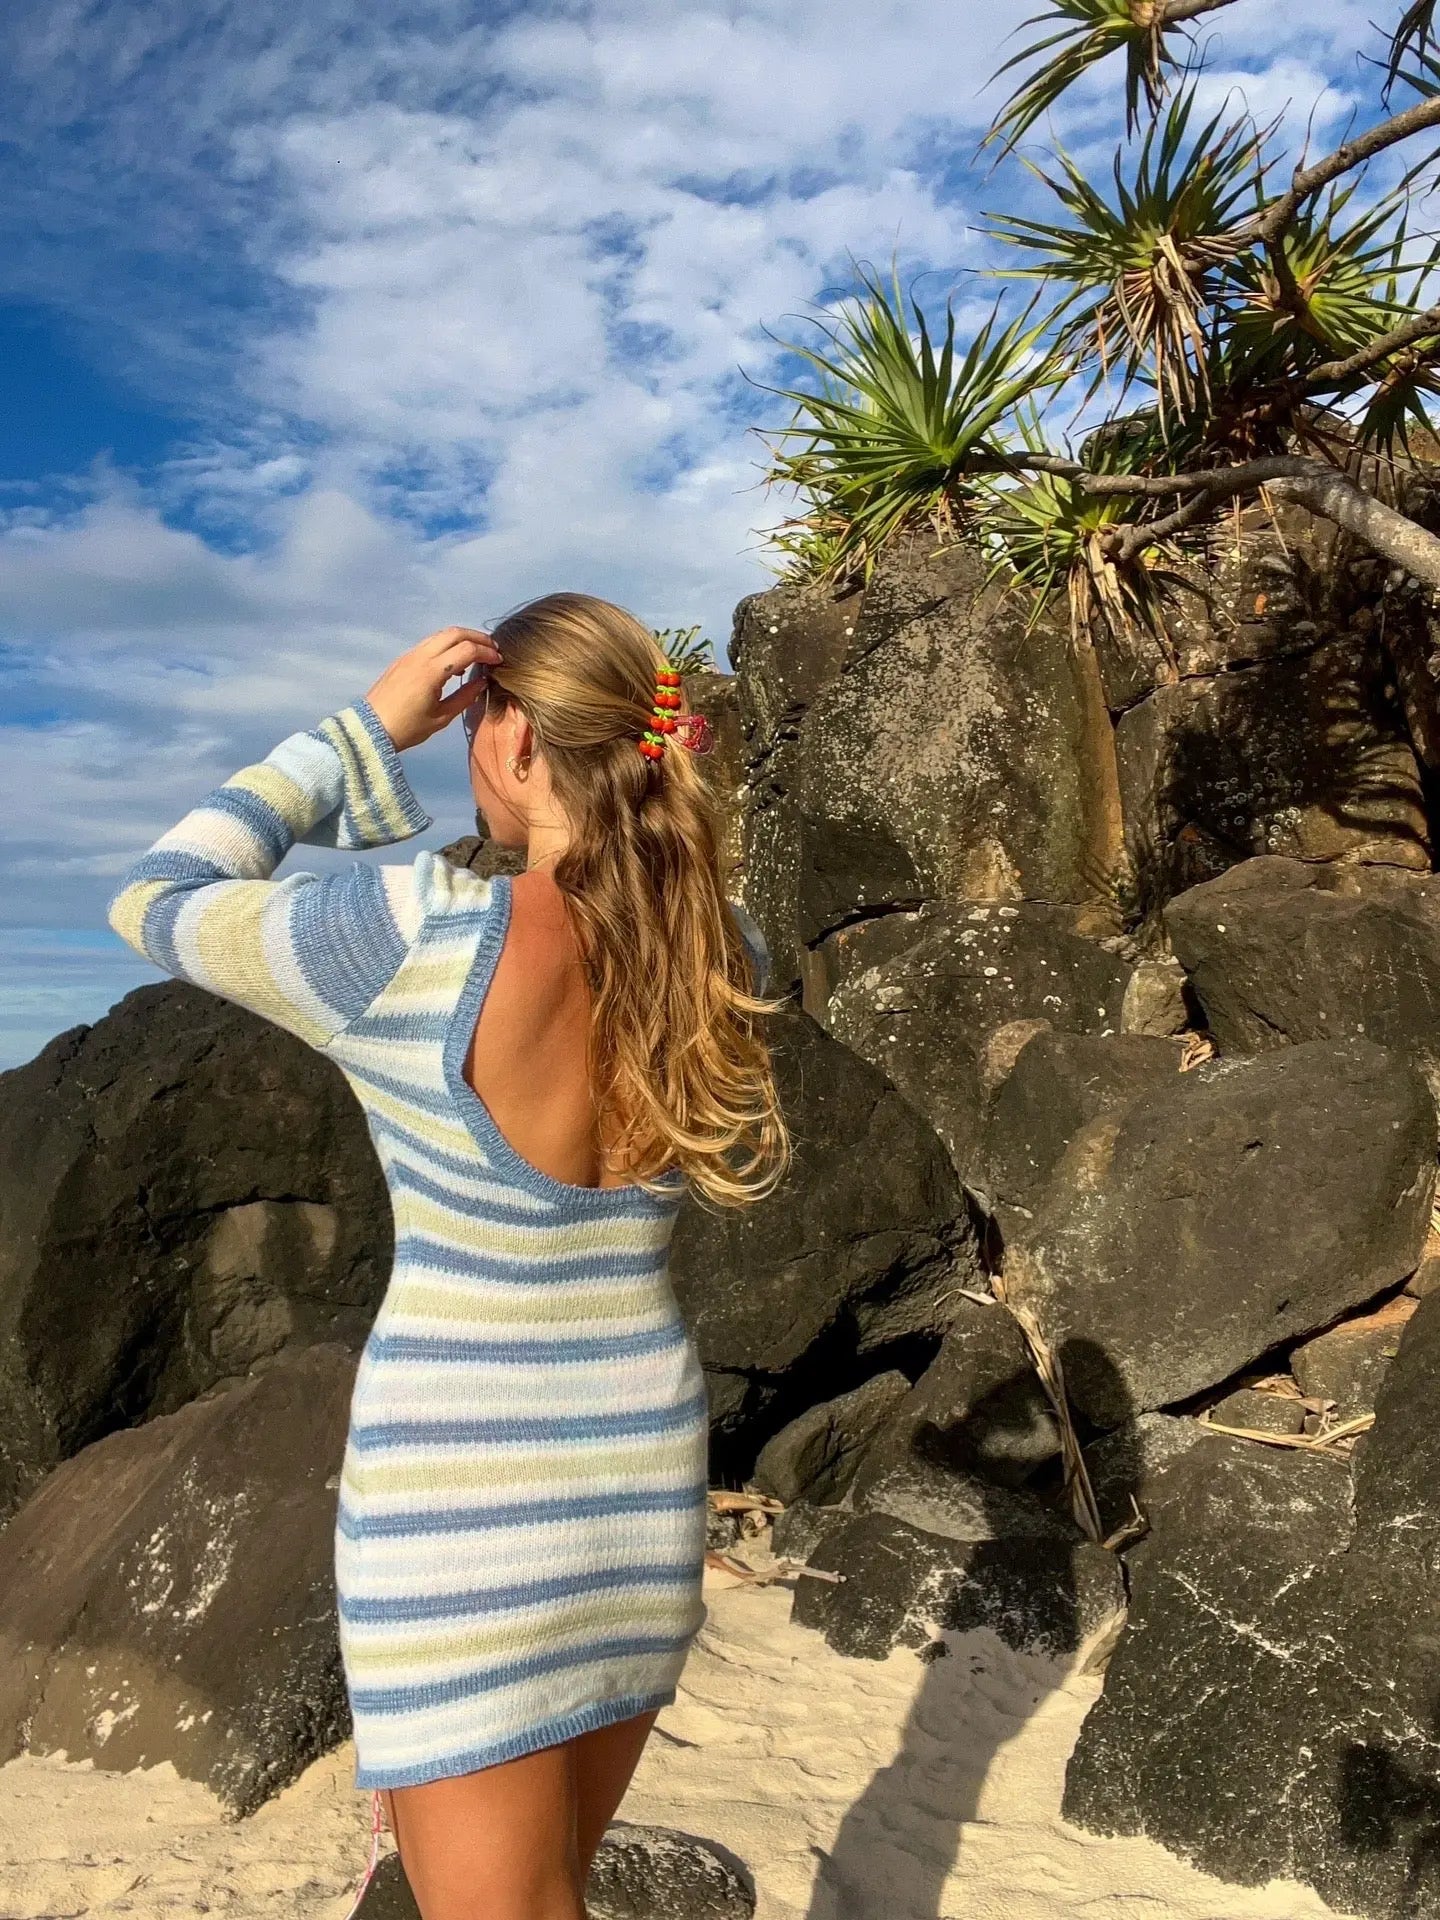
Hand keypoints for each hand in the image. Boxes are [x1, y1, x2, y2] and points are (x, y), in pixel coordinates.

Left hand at [363, 627, 502, 750]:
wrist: (371, 728)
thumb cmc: (408, 728)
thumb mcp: (441, 717)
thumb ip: (465, 697)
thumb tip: (482, 682)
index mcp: (431, 672)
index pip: (467, 650)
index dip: (487, 652)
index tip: (498, 661)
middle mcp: (420, 657)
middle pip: (455, 633)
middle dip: (478, 638)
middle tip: (492, 649)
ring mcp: (410, 655)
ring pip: (441, 634)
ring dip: (462, 638)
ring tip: (476, 653)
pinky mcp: (403, 659)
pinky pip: (430, 643)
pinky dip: (447, 645)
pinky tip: (454, 662)